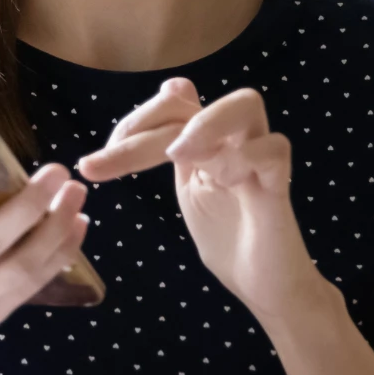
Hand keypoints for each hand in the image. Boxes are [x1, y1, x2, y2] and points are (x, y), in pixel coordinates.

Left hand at [78, 78, 331, 323]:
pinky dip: (246, 155)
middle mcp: (233, 141)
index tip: (95, 162)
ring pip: (246, 104)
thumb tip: (169, 87)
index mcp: (208, 141)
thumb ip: (173, 148)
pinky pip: (275, 149)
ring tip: (177, 154)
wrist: (264, 286)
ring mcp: (258, 161)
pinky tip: (223, 178)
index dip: (133, 122)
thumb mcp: (190, 188)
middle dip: (145, 124)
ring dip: (203, 124)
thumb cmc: (228, 240)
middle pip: (195, 102)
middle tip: (110, 155)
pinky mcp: (278, 188)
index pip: (171, 104)